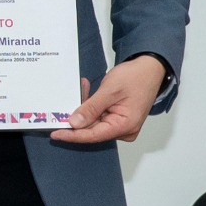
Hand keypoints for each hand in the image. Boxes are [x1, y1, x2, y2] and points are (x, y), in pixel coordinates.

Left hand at [51, 57, 167, 144]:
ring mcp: (120, 124)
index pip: (93, 135)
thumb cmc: (136, 78)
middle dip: (77, 116)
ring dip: (84, 106)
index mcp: (125, 126)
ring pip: (93, 121)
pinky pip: (98, 115)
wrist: (149, 69)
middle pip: (92, 129)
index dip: (72, 135)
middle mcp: (124, 129)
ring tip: (83, 87)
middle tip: (61, 106)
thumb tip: (75, 123)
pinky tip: (87, 89)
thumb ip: (91, 108)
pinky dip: (90, 104)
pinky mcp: (117, 118)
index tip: (55, 134)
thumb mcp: (110, 91)